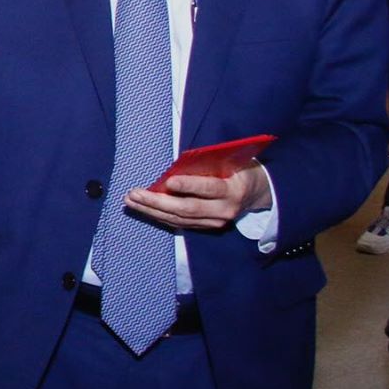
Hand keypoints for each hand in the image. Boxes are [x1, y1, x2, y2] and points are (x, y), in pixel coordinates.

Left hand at [123, 164, 271, 230]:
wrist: (256, 193)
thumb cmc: (239, 169)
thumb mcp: (231, 161)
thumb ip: (209, 163)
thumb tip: (178, 164)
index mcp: (233, 190)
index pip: (210, 189)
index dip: (190, 186)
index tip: (169, 182)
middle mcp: (223, 211)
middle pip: (187, 209)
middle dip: (157, 202)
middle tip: (134, 194)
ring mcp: (214, 222)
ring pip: (179, 219)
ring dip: (152, 210)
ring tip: (131, 200)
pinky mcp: (206, 227)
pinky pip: (179, 223)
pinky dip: (159, 216)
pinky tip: (143, 208)